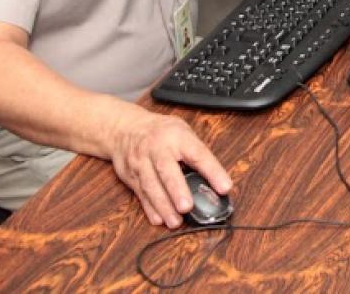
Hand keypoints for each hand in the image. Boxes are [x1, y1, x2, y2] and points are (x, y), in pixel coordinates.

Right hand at [109, 108, 229, 228]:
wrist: (124, 128)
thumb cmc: (161, 131)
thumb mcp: (182, 131)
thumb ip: (196, 153)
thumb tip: (215, 180)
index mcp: (177, 136)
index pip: (198, 154)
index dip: (213, 171)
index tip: (225, 187)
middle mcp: (157, 148)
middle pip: (167, 170)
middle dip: (177, 190)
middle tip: (187, 207)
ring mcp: (141, 162)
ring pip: (151, 186)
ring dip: (163, 206)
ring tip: (176, 222)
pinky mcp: (131, 176)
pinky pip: (140, 194)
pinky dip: (150, 209)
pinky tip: (159, 219)